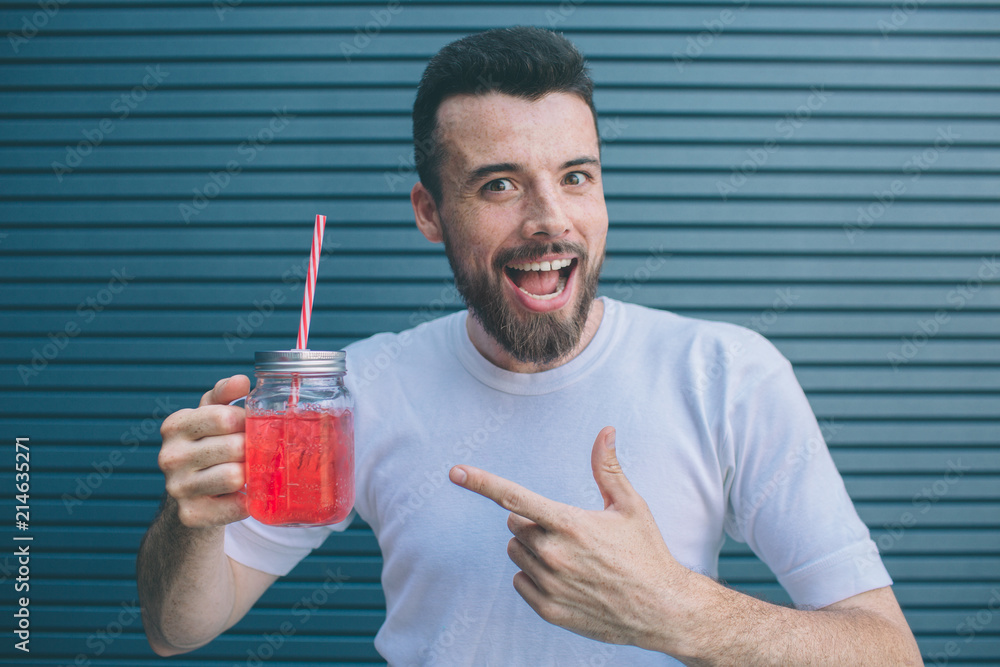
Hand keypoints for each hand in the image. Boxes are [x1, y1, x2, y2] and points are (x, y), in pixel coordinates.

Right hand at [157, 375, 251, 527]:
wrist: (191, 494)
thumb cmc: (208, 445)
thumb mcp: (211, 415)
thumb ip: (224, 394)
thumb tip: (241, 381)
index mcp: (175, 426)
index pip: (224, 417)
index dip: (247, 421)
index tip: (250, 426)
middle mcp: (169, 456)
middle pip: (234, 447)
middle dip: (252, 449)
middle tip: (255, 452)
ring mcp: (177, 488)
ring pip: (235, 476)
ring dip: (251, 474)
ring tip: (249, 472)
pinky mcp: (191, 515)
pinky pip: (236, 506)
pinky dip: (248, 501)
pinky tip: (244, 495)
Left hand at [449, 426, 693, 651]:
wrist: (661, 610)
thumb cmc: (646, 552)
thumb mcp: (630, 506)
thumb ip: (608, 468)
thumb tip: (605, 430)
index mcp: (569, 524)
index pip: (514, 497)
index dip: (481, 482)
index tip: (455, 472)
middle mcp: (553, 554)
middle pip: (515, 525)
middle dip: (533, 523)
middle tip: (569, 532)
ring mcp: (548, 584)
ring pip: (516, 553)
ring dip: (533, 550)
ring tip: (572, 558)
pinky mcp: (548, 608)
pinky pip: (520, 582)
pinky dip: (535, 577)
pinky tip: (567, 580)